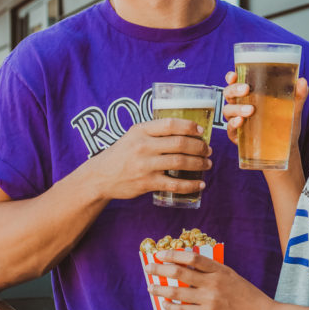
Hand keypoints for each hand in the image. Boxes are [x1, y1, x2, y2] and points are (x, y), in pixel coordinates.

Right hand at [89, 118, 211, 200]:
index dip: (189, 126)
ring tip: (207, 164)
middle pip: (180, 143)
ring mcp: (145, 165)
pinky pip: (174, 184)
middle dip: (199, 147)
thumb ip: (154, 132)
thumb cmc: (121, 154)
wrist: (100, 176)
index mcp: (141, 130)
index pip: (170, 124)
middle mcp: (143, 146)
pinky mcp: (147, 183)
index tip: (201, 132)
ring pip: (180, 162)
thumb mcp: (133, 136)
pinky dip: (190, 185)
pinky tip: (200, 184)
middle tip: (208, 150)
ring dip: (198, 163)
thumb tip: (184, 131)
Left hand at [144, 249, 276, 309]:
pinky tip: (165, 305)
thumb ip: (215, 273)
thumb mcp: (234, 278)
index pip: (192, 256)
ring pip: (178, 291)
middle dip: (161, 268)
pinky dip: (172, 307)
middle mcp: (214, 281)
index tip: (161, 253)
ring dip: (161, 289)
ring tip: (151, 288)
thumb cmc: (250, 298)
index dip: (173, 254)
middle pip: (180, 271)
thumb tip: (193, 268)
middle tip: (149, 268)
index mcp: (220, 269)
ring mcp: (211, 298)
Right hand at [222, 71, 308, 153]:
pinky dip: (233, 124)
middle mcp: (240, 105)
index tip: (233, 74)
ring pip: (227, 110)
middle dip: (234, 89)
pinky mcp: (237, 136)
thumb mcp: (293, 108)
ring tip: (250, 110)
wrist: (286, 148)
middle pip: (228, 94)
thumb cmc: (285, 123)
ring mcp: (237, 120)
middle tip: (246, 89)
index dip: (231, 77)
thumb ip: (298, 95)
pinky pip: (230, 129)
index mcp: (250, 95)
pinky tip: (240, 122)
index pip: (236, 83)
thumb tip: (303, 81)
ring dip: (236, 108)